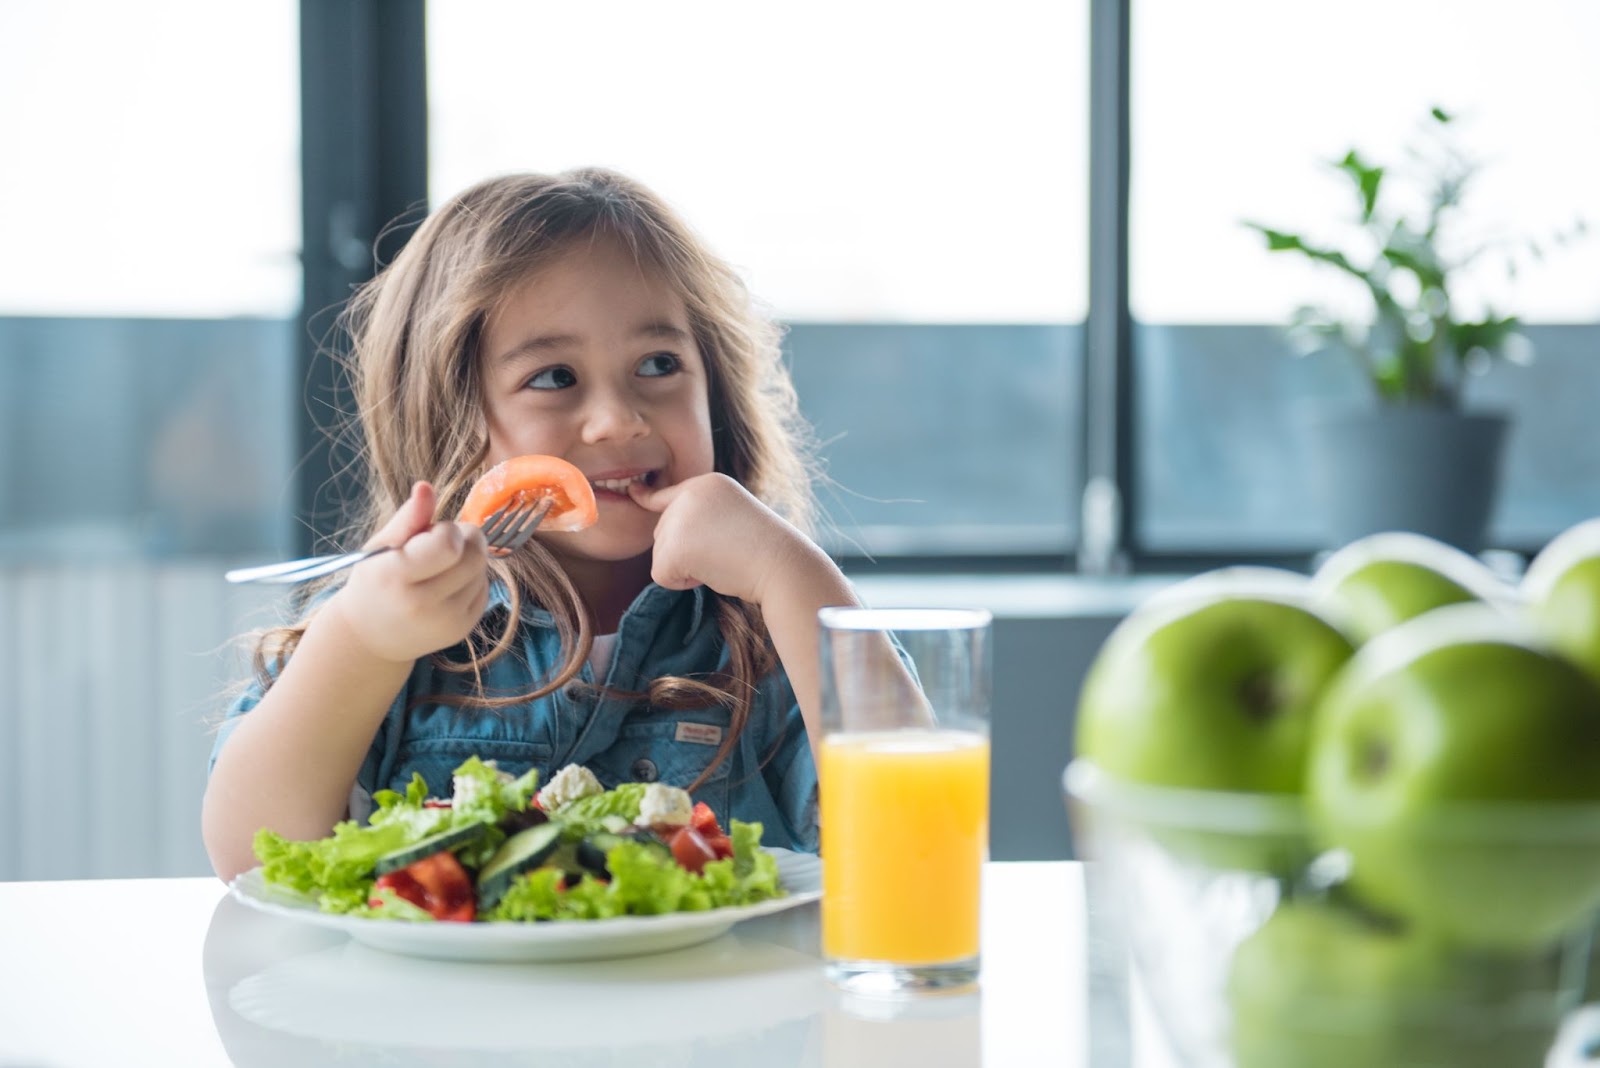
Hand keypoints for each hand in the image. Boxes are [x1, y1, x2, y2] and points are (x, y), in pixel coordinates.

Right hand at [324, 481, 491, 663]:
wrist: (371, 636)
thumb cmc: (375, 581)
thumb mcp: (382, 546)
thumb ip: (408, 517)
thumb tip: (426, 486)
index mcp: (396, 577)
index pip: (449, 544)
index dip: (447, 530)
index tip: (431, 533)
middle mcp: (422, 604)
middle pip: (475, 556)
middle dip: (465, 539)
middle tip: (442, 543)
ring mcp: (446, 621)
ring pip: (483, 570)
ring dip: (468, 560)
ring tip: (440, 567)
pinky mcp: (463, 629)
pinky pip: (484, 588)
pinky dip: (471, 580)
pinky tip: (447, 586)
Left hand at [628, 473, 813, 605]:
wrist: (781, 564)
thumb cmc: (765, 550)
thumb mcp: (734, 517)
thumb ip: (702, 518)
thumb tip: (666, 539)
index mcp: (708, 483)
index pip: (667, 493)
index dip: (647, 497)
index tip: (634, 490)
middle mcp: (689, 494)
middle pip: (662, 532)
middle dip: (685, 552)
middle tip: (723, 552)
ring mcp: (680, 518)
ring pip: (660, 555)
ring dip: (685, 568)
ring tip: (721, 560)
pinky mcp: (673, 546)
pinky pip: (661, 575)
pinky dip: (682, 583)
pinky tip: (710, 573)